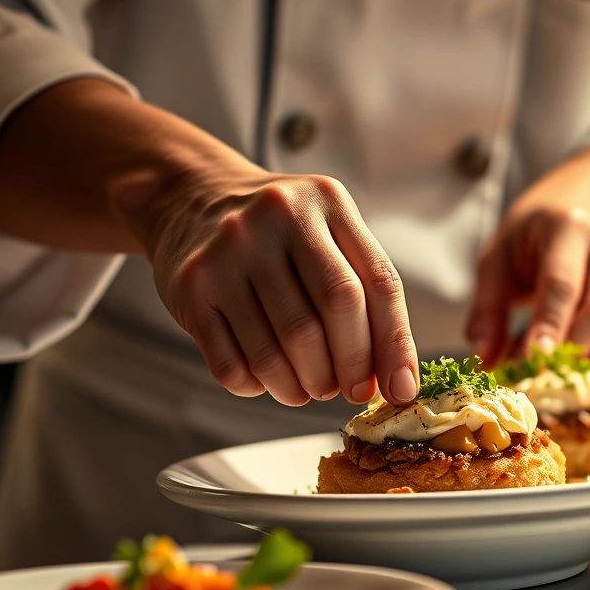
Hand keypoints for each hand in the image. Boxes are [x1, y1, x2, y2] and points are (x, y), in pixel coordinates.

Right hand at [140, 169, 419, 406]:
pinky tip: (264, 378)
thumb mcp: (329, 235)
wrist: (192, 198)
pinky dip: (256, 386)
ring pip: (278, 349)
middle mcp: (276, 217)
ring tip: (306, 389)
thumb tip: (393, 381)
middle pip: (330, 313)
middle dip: (346, 368)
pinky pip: (231, 364)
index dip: (392, 346)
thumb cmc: (277, 232)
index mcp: (326, 201)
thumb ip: (366, 294)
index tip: (398, 390)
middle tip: (344, 390)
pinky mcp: (191, 286)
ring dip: (300, 387)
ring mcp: (228, 251)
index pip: (377, 284)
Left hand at [466, 201, 589, 375]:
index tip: (534, 360)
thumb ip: (488, 309)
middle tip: (541, 378)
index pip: (561, 284)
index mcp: (568, 226)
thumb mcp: (498, 260)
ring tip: (564, 375)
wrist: (583, 207)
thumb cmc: (533, 240)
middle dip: (572, 351)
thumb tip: (485, 359)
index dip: (549, 326)